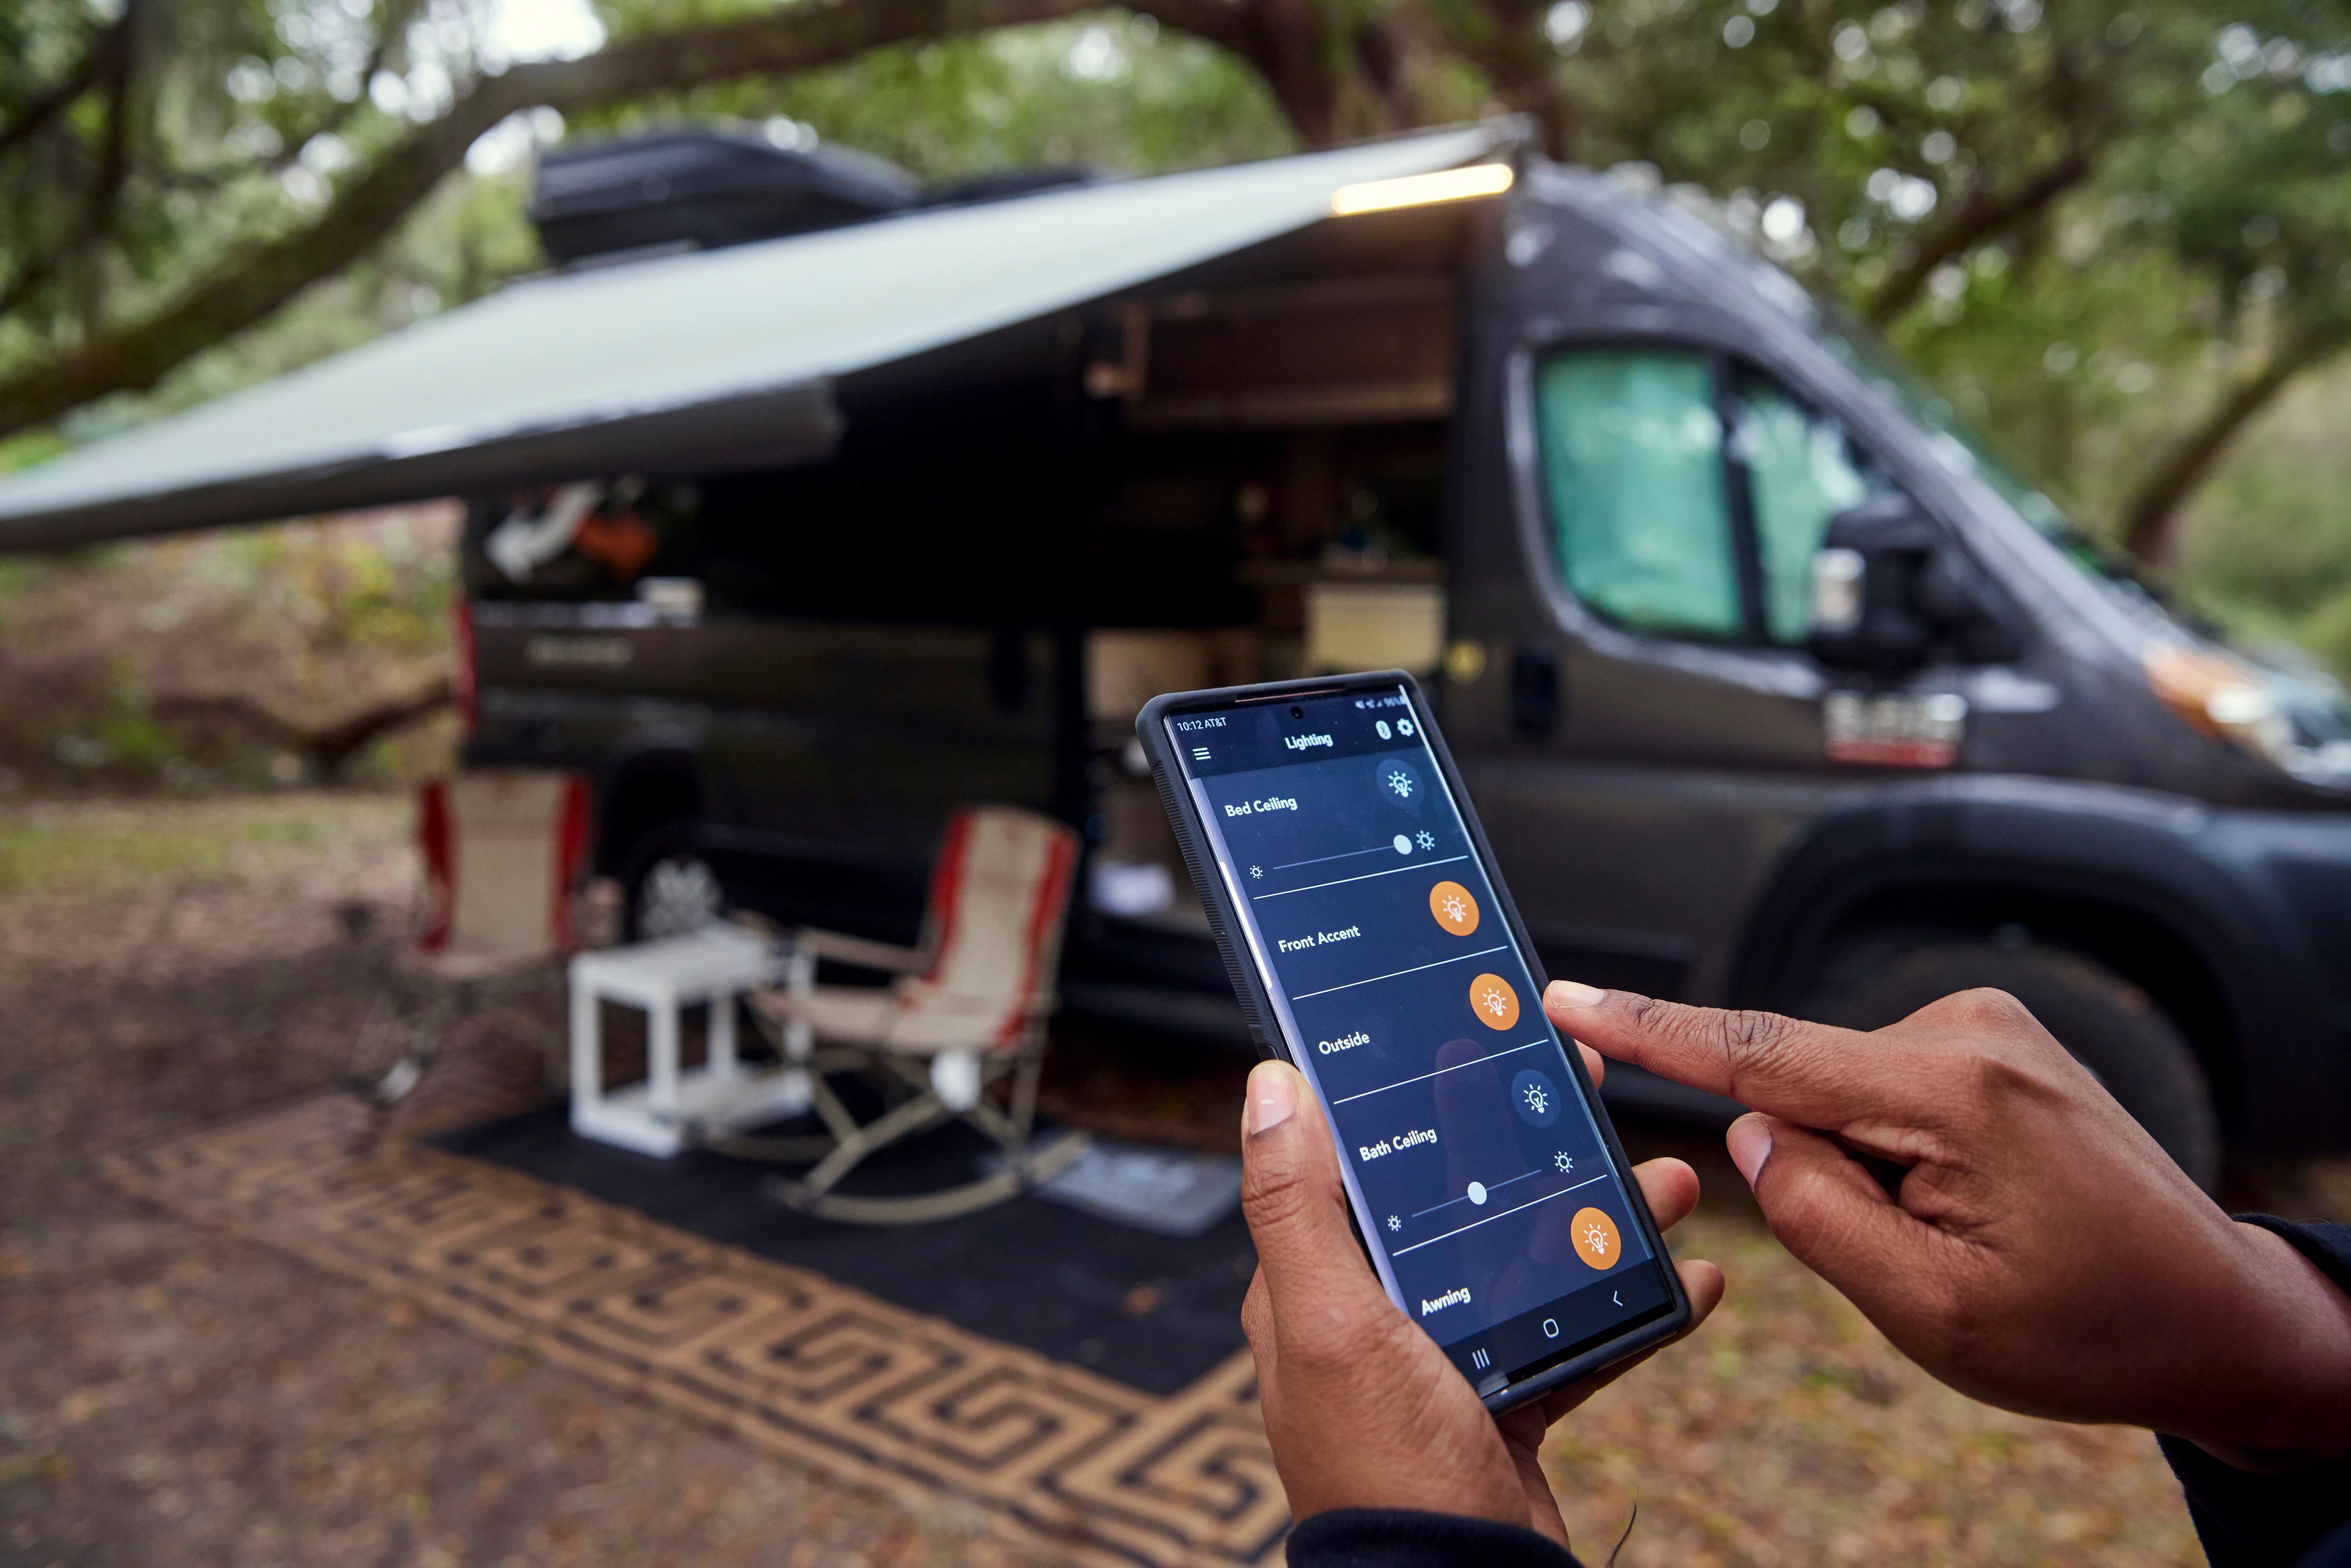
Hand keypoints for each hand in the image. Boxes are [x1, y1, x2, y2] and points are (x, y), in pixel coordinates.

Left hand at [1236, 1055, 1723, 1546]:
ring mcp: (1442, 1363)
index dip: (1417, 1097)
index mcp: (1316, 1287)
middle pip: (1456, 1199)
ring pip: (1527, 1260)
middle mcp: (1374, 1318)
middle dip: (1531, 1144)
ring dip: (1601, 1216)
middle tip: (1590, 1090)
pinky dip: (1631, 1307)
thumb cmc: (1383, 1470)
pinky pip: (1573, 1336)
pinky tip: (1687, 1280)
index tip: (1477, 1039)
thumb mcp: (1328, 1322)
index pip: (1363, 1162)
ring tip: (1668, 1183)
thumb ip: (1296, 1206)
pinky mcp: (1504, 1407)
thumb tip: (1267, 1086)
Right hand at [1545, 980, 2350, 1471]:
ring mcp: (1984, 1027)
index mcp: (1951, 1091)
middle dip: (1827, 1178)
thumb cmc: (2092, 1329)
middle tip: (1929, 1256)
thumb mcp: (1933, 1312)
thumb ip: (1816, 1214)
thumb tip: (1747, 1128)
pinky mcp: (1989, 1042)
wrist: (2218, 1316)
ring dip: (1868, 1173)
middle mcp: (1966, 1030)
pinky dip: (1896, 1156)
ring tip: (1970, 1235)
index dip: (1650, 1031)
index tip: (1565, 998)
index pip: (1760, 1052)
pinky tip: (1978, 1208)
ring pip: (1843, 1100)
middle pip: (1805, 1093)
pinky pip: (1885, 1094)